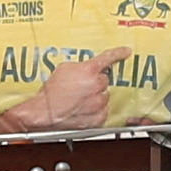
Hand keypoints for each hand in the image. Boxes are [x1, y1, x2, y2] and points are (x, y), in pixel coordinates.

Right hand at [6, 48, 126, 128]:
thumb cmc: (50, 92)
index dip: (118, 53)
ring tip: (79, 101)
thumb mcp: (63, 69)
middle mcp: (97, 86)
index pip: (108, 58)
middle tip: (81, 88)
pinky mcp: (98, 118)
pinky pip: (102, 111)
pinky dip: (95, 110)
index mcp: (89, 71)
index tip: (126, 52)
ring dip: (96, 97)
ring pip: (104, 96)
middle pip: (104, 81)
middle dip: (95, 83)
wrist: (44, 113)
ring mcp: (99, 103)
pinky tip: (82, 110)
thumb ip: (80, 66)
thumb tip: (87, 68)